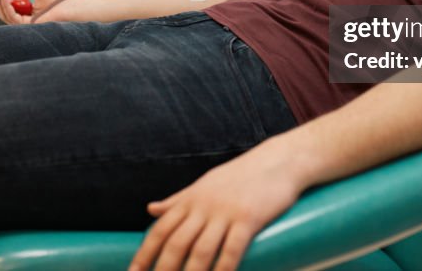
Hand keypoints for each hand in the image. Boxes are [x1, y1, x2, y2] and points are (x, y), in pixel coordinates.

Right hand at [0, 0, 73, 24]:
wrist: (70, 7)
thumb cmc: (60, 0)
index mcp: (28, 14)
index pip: (9, 7)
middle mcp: (25, 21)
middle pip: (4, 12)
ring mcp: (25, 25)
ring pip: (5, 14)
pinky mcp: (27, 26)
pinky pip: (11, 16)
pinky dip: (5, 5)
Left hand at [129, 139, 302, 270]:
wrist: (278, 161)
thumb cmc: (239, 176)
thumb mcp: (203, 185)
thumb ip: (177, 200)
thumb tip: (149, 209)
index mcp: (190, 199)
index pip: (160, 230)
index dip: (144, 255)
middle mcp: (204, 206)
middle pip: (176, 244)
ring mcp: (226, 212)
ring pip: (201, 250)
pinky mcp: (249, 218)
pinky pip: (232, 248)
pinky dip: (223, 269)